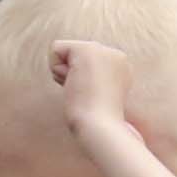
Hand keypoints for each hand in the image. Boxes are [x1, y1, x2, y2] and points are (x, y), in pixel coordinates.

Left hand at [48, 35, 150, 156]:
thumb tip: (73, 79)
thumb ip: (91, 82)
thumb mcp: (98, 98)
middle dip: (72, 77)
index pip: (85, 64)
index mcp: (121, 67)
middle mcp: (115, 54)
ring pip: (65, 52)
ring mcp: (104, 50)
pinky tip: (74, 83)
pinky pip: (55, 48)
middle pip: (74, 56)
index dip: (79, 82)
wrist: (101, 128)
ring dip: (65, 75)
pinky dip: (56, 68)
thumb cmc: (97, 122)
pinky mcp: (88, 49)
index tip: (93, 98)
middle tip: (86, 95)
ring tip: (82, 91)